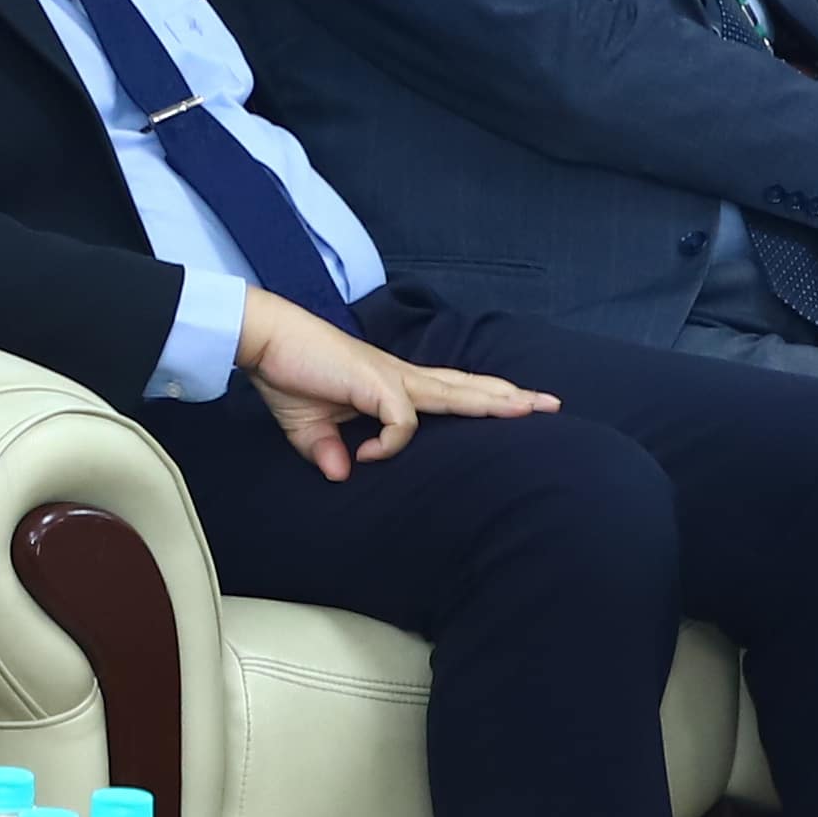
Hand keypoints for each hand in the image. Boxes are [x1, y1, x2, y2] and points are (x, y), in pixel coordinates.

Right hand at [233, 288, 558, 484]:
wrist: (266, 342)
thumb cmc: (289, 376)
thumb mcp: (310, 428)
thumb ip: (328, 451)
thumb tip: (343, 475)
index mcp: (393, 385)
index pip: (451, 391)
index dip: (481, 400)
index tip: (487, 423)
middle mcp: (402, 378)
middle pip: (467, 387)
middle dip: (509, 397)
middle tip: (551, 404)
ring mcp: (392, 379)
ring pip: (455, 393)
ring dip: (492, 401)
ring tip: (529, 410)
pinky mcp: (376, 384)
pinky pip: (402, 424)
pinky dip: (390, 444)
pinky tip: (367, 455)